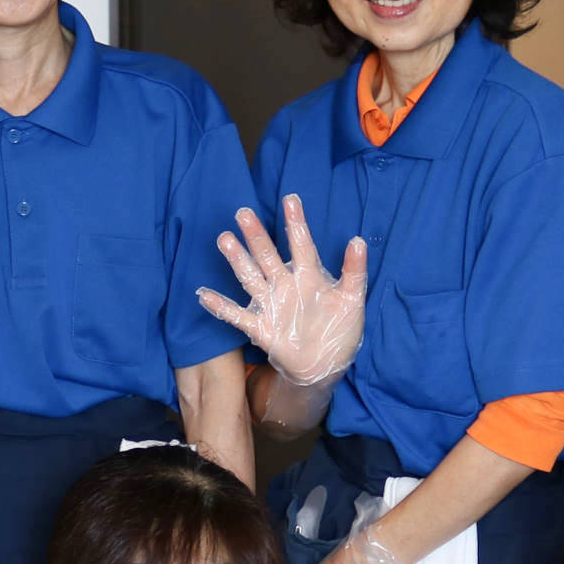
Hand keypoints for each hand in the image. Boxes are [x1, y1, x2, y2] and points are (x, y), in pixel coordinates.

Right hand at [198, 195, 367, 387]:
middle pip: (268, 256)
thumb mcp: (353, 300)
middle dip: (256, 235)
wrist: (327, 365)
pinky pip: (238, 316)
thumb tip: (359, 241)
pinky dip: (222, 307)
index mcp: (309, 276)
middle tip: (244, 213)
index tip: (290, 199)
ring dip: (238, 260)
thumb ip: (355, 271)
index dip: (296, 223)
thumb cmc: (341, 328)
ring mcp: (272, 305)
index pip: (302, 245)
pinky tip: (204, 295)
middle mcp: (286, 285)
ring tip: (225, 239)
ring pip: (251, 278)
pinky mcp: (262, 328)